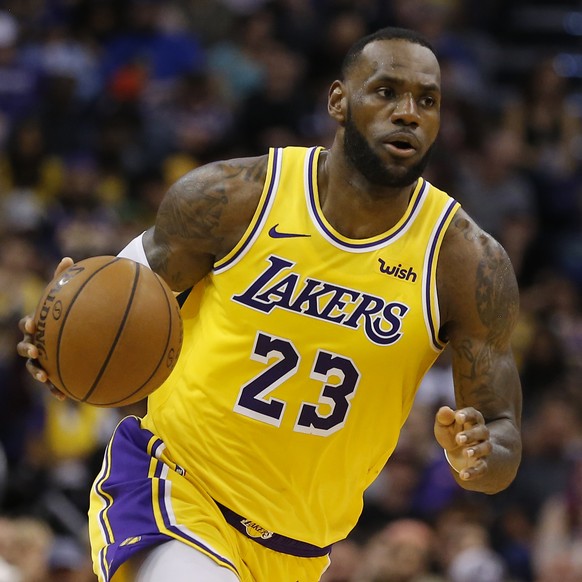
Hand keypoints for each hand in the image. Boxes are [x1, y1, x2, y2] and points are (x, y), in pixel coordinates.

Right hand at [16, 257, 74, 399]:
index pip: (27, 324)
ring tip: (45, 377)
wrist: (78, 333)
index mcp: (38, 326)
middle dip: (27, 350)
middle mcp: (37, 343)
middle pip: (25, 347)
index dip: (28, 324)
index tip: (33, 323)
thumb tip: (69, 259)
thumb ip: (66, 280)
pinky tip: (67, 397)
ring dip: (38, 373)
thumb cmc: (68, 313)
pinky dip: (57, 389)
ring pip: (35, 368)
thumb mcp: (67, 297)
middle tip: (33, 351)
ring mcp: (44, 359)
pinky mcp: (55, 372)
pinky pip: (54, 383)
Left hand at [434, 405, 491, 480]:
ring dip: (476, 450)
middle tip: (459, 438)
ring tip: (466, 453)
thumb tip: (445, 410)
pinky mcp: (482, 463)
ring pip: (486, 448)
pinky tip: (463, 475)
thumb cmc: (451, 434)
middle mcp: (481, 433)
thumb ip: (443, 418)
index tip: (458, 417)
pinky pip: (482, 468)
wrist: (459, 454)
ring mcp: (483, 448)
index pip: (473, 414)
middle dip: (471, 434)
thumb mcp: (444, 425)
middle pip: (482, 431)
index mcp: (472, 420)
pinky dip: (473, 472)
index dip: (467, 415)